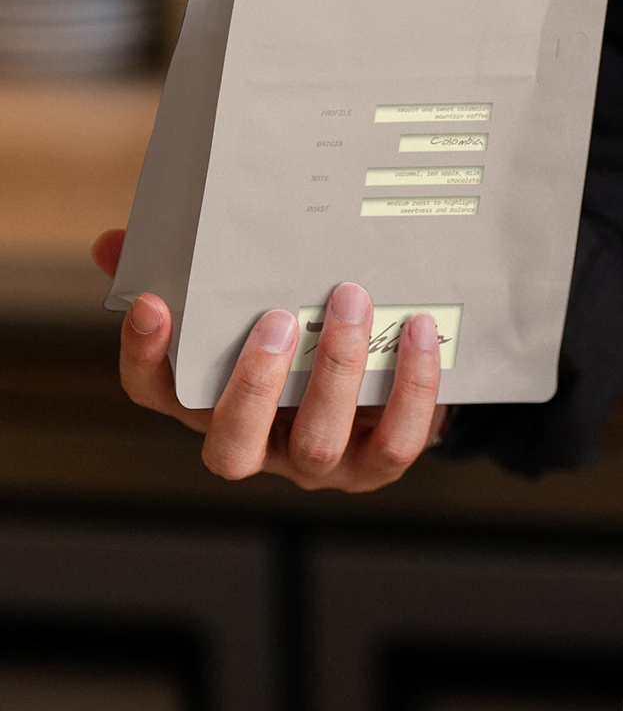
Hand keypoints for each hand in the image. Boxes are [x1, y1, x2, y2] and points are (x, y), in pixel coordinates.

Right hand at [91, 230, 447, 489]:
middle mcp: (259, 446)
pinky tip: (418, 330)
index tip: (152, 304)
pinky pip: (396, 440)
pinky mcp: (377, 465)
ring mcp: (317, 464)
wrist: (385, 385)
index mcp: (212, 403)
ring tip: (351, 302)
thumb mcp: (245, 305)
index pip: (159, 396)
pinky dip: (411, 386)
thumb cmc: (301, 338)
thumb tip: (116, 244)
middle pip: (232, 444)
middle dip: (253, 383)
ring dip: (334, 371)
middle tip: (276, 317)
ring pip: (317, 441)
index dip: (147, 358)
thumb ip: (189, 278)